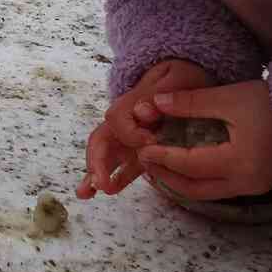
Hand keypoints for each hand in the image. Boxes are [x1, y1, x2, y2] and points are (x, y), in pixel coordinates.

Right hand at [78, 59, 212, 199]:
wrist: (185, 80)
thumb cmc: (182, 78)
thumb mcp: (176, 77)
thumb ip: (160, 92)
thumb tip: (142, 111)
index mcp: (131, 103)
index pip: (117, 119)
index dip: (131, 133)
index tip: (152, 141)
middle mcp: (124, 122)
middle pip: (100, 139)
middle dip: (97, 163)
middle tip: (101, 184)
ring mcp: (129, 138)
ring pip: (104, 155)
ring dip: (94, 173)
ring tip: (86, 193)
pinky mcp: (139, 151)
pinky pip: (122, 166)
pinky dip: (113, 178)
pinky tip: (106, 192)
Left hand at [137, 80, 271, 198]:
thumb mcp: (229, 98)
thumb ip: (191, 103)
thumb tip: (156, 103)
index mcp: (238, 162)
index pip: (189, 165)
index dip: (163, 157)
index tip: (142, 147)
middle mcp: (246, 183)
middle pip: (195, 189)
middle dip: (166, 176)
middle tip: (145, 160)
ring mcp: (254, 187)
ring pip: (207, 192)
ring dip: (180, 181)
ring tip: (159, 165)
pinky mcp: (258, 184)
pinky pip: (220, 188)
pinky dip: (198, 180)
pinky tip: (185, 166)